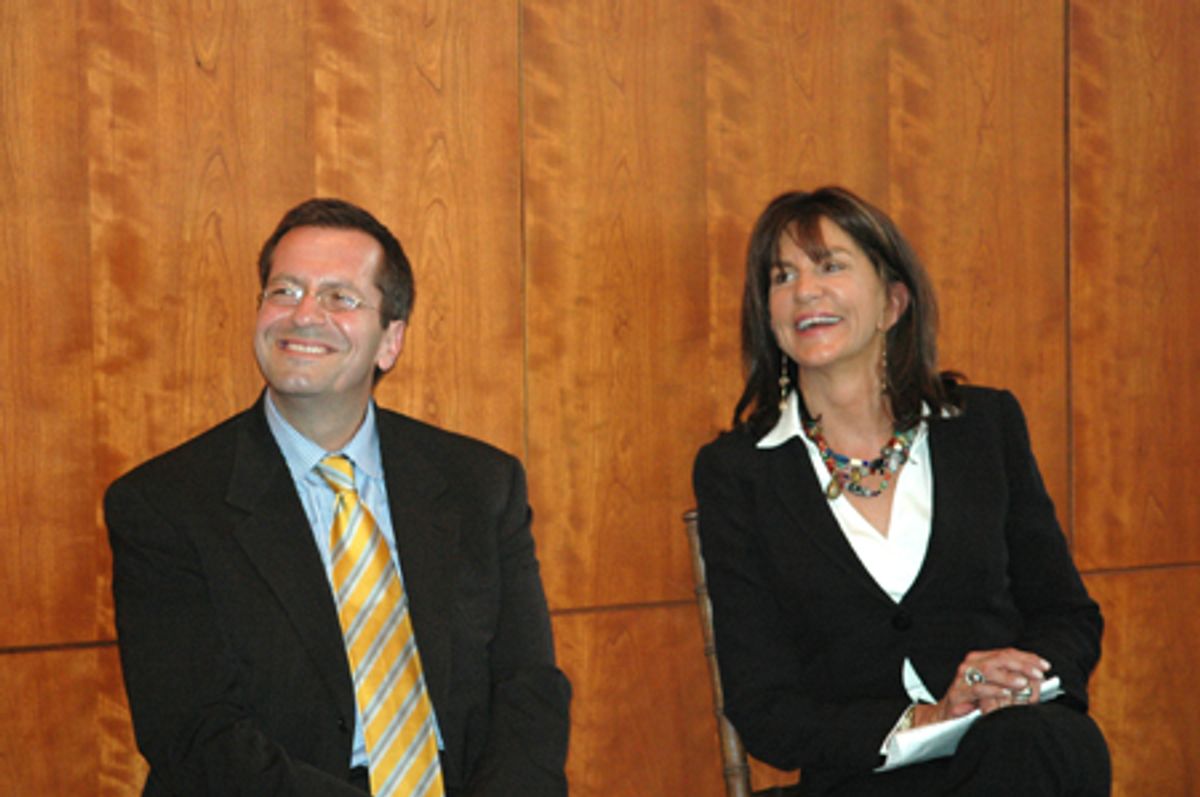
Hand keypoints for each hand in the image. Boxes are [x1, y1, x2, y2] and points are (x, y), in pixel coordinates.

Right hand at [913, 648, 1049, 726]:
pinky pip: (977, 689)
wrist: (945, 717)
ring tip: (1023, 683)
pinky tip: (1005, 693)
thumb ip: (1011, 681)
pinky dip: (993, 690)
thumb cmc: (973, 702)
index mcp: (981, 659)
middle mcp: (971, 664)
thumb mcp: (994, 688)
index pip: (1007, 653)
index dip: (1028, 658)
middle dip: (1022, 665)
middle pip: (999, 658)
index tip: (1045, 666)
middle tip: (1038, 674)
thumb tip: (1037, 679)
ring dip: (1008, 676)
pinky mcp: (957, 692)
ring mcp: (963, 677)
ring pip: (988, 670)